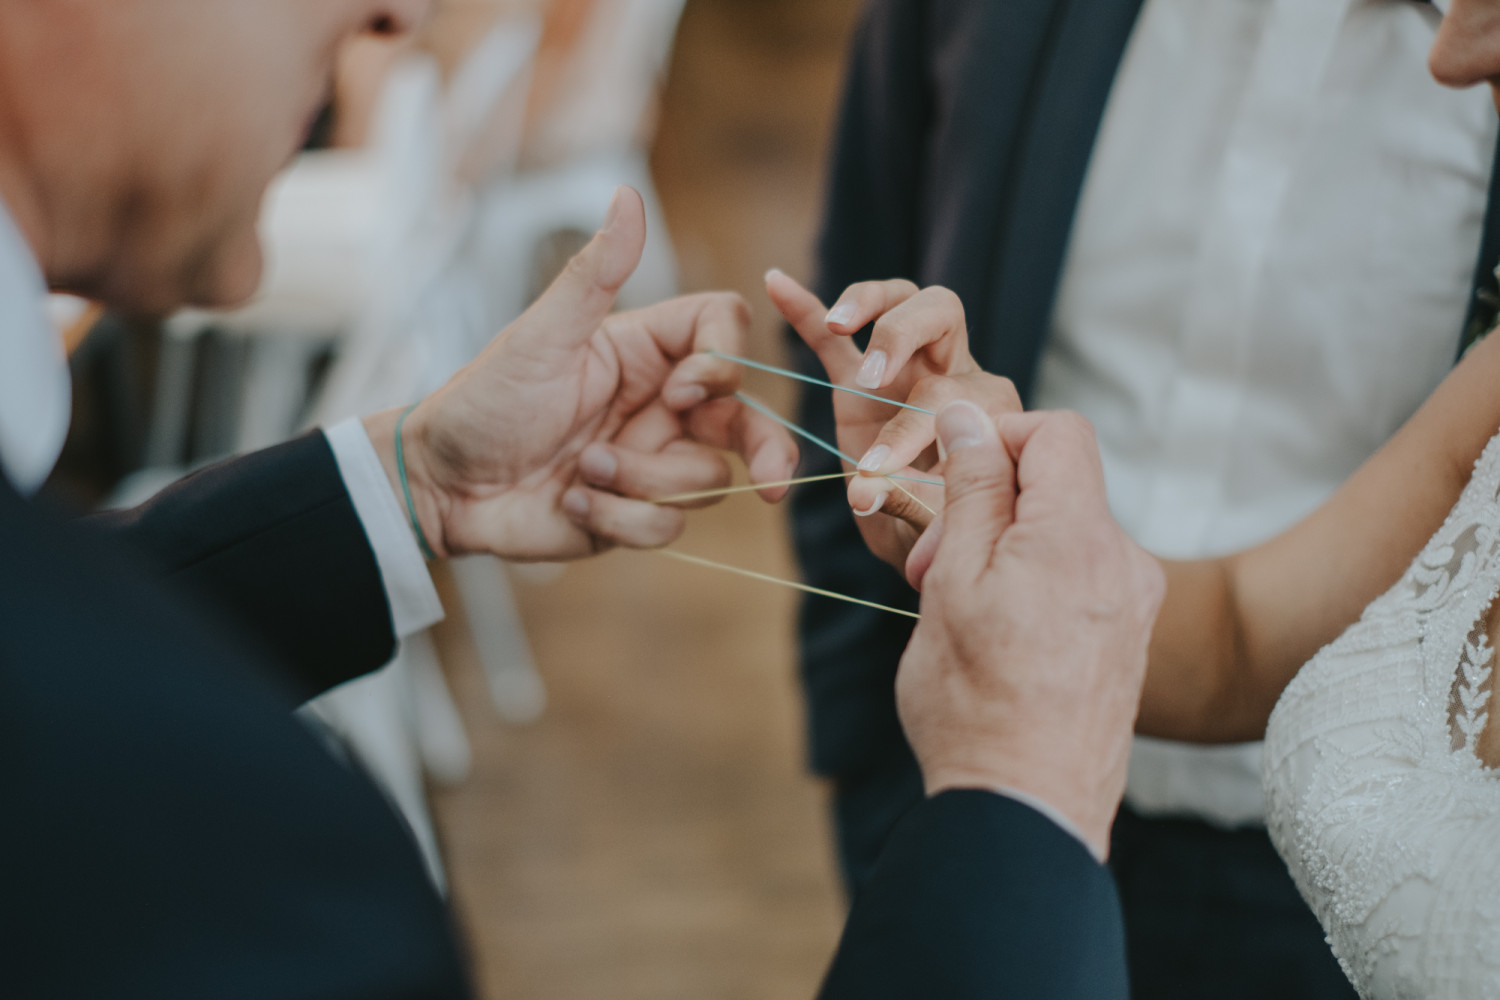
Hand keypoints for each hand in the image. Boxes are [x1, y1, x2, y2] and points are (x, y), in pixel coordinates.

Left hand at [366, 187, 799, 561]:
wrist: (440, 487)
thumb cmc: (483, 401)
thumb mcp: (542, 335)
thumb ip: (596, 273)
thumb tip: (628, 194)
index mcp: (645, 350)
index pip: (723, 334)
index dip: (724, 363)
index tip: (681, 392)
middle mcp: (660, 404)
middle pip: (746, 418)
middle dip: (767, 450)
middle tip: (774, 482)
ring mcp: (651, 461)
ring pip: (705, 479)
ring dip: (641, 484)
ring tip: (579, 474)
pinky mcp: (635, 513)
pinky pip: (666, 526)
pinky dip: (617, 518)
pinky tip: (569, 504)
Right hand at [767, 271, 1018, 569]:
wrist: (925, 544)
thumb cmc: (938, 537)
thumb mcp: (933, 531)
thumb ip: (909, 505)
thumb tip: (864, 489)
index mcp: (990, 414)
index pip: (956, 391)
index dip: (915, 426)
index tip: (876, 472)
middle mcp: (957, 375)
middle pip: (942, 316)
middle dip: (900, 341)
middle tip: (870, 380)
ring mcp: (911, 368)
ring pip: (904, 301)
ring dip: (871, 306)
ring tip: (836, 326)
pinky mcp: (863, 378)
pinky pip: (839, 335)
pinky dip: (808, 308)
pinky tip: (776, 283)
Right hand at [897, 400, 1164, 857]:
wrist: (1027, 812)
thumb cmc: (976, 701)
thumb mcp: (953, 582)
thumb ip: (970, 492)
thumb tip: (969, 418)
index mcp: (1079, 537)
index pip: (1059, 433)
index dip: (1000, 437)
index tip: (951, 476)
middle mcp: (1124, 564)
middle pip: (1059, 488)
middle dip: (987, 507)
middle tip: (928, 564)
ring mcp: (1134, 607)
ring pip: (1063, 538)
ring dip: (1004, 551)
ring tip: (956, 608)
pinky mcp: (1128, 642)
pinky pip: (1079, 581)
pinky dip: (1032, 586)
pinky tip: (994, 637)